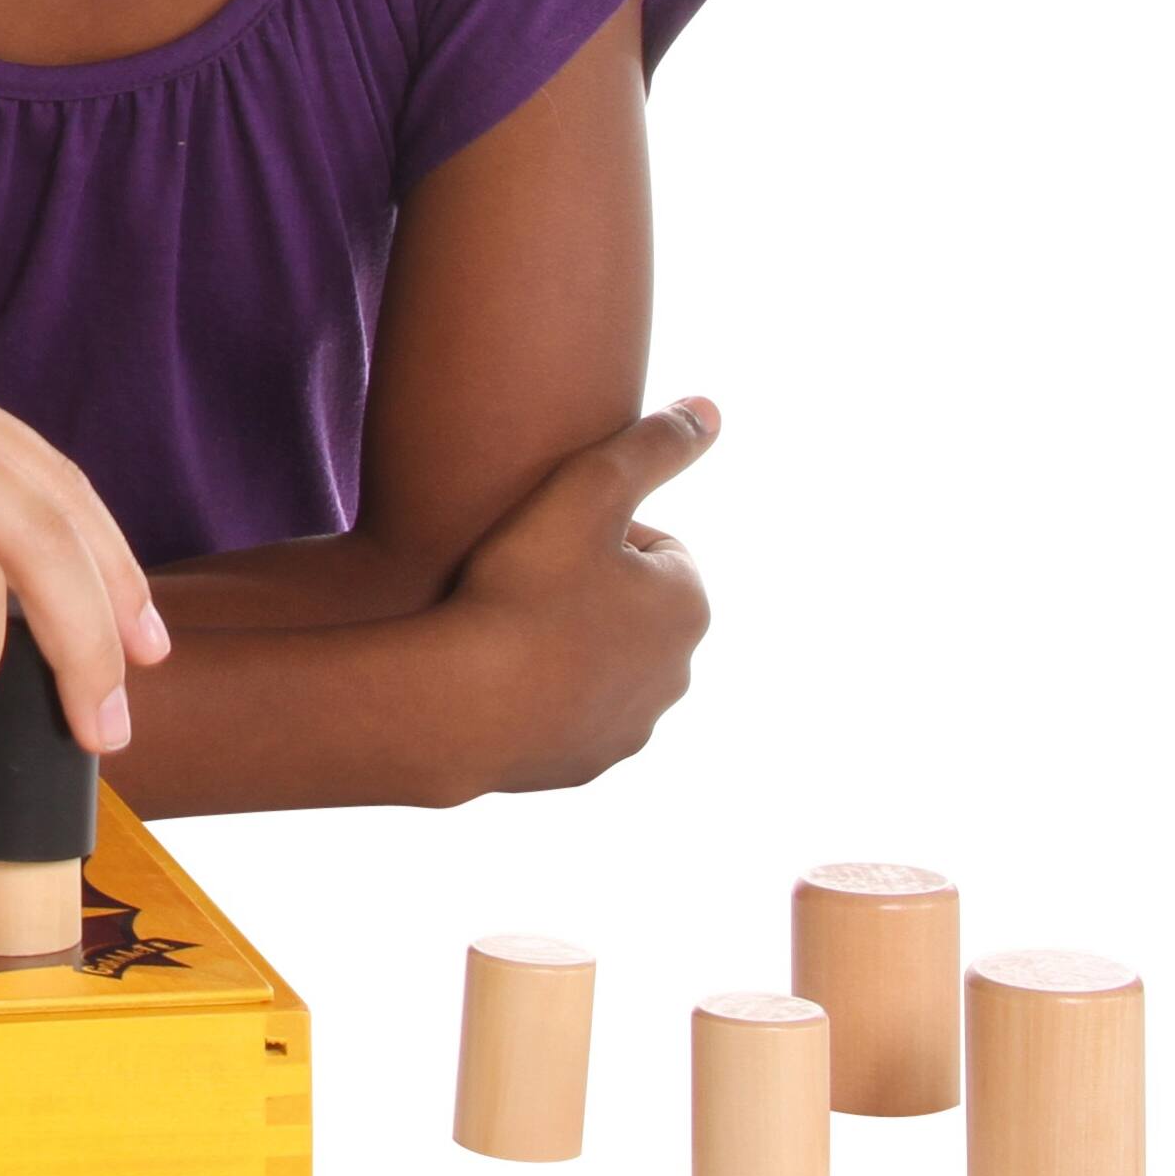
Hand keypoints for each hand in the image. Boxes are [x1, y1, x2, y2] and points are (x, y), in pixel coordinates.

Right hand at [430, 397, 719, 795]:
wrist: (464, 704)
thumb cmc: (521, 588)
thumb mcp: (587, 489)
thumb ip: (653, 444)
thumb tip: (710, 409)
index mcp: (688, 604)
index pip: (652, 547)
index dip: (593, 534)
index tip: (545, 539)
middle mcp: (679, 672)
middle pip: (630, 609)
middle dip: (586, 593)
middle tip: (518, 579)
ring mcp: (634, 726)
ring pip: (601, 665)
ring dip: (565, 645)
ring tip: (502, 629)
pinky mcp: (589, 766)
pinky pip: (570, 717)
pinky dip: (542, 697)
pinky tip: (496, 678)